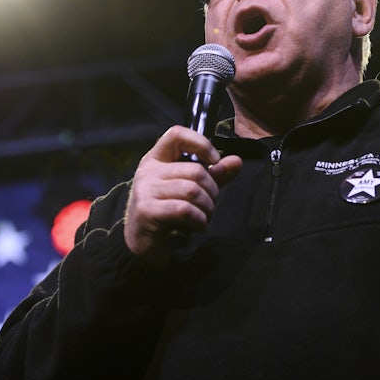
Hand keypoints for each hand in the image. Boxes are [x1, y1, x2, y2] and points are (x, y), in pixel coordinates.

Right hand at [123, 125, 241, 265]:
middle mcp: (148, 171)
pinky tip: (199, 227)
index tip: (214, 162)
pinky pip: (184, 209)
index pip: (176, 134)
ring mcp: (145, 190)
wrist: (142, 245)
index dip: (200, 143)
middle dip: (212, 190)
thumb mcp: (191, 190)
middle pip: (194, 170)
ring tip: (205, 217)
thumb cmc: (168, 214)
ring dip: (207, 208)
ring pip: (192, 190)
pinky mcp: (147, 211)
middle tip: (211, 205)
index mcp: (156, 159)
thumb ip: (213, 175)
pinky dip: (199, 220)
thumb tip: (237, 161)